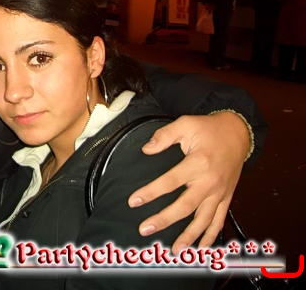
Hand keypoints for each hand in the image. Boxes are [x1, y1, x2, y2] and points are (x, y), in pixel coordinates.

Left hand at [128, 112, 249, 253]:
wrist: (239, 132)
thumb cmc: (208, 128)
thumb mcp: (185, 124)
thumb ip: (164, 136)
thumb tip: (146, 149)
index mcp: (197, 163)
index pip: (170, 181)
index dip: (150, 192)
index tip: (133, 201)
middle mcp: (209, 182)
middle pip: (185, 206)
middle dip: (164, 220)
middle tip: (145, 229)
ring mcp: (220, 192)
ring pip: (204, 219)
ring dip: (189, 236)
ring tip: (175, 249)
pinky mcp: (226, 197)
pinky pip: (219, 220)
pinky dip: (211, 236)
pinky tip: (201, 248)